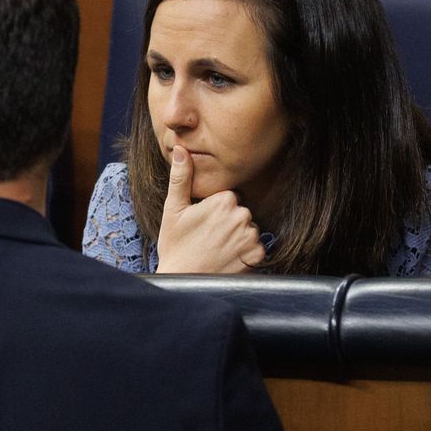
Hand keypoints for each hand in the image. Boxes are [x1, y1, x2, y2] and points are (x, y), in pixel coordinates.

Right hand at [155, 146, 266, 272]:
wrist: (184, 281)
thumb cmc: (175, 245)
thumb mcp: (173, 209)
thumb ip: (180, 177)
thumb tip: (181, 149)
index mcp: (224, 200)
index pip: (228, 197)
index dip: (214, 210)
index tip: (202, 222)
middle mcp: (242, 215)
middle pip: (240, 212)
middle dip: (227, 222)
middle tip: (207, 237)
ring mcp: (251, 236)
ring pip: (248, 229)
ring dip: (237, 237)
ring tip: (216, 249)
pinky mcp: (257, 255)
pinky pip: (256, 247)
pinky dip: (245, 253)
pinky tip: (227, 258)